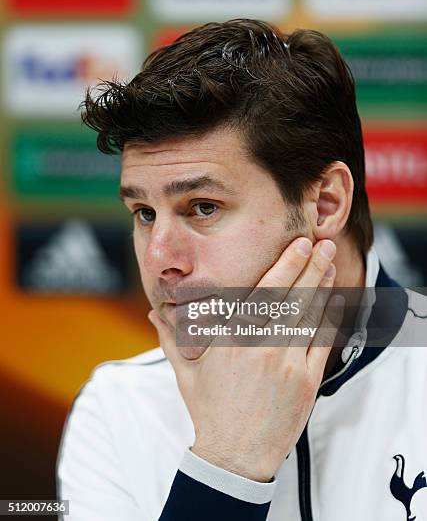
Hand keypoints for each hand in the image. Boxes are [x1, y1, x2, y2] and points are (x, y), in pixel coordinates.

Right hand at [148, 237, 343, 481]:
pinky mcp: (307, 382)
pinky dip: (329, 319)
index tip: (297, 244)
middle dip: (309, 265)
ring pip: (310, 315)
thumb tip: (152, 312)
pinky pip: (322, 343)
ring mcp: (288, 364)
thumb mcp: (186, 371)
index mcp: (232, 339)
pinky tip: (333, 300)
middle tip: (323, 242)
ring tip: (330, 263)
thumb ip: (171, 337)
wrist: (234, 457)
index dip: (284, 265)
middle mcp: (262, 346)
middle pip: (292, 297)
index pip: (264, 292)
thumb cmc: (210, 410)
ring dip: (322, 286)